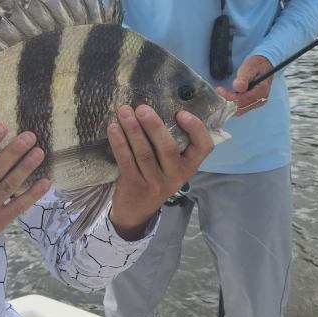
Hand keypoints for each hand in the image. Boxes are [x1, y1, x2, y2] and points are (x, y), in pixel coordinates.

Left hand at [107, 105, 214, 239]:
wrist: (136, 211)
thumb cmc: (156, 177)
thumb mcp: (171, 165)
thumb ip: (172, 142)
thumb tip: (161, 106)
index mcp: (189, 166)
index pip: (204, 147)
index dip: (196, 128)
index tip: (181, 113)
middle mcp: (175, 176)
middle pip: (168, 148)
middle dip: (154, 126)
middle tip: (142, 108)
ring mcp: (155, 182)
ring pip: (144, 153)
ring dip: (132, 130)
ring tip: (124, 112)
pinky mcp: (134, 185)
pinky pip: (126, 160)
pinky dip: (119, 143)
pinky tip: (113, 128)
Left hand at [217, 55, 273, 116]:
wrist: (264, 65)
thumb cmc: (257, 65)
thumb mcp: (250, 67)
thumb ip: (244, 77)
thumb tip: (238, 87)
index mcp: (261, 91)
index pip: (242, 100)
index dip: (229, 97)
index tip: (219, 89)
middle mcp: (260, 100)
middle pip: (240, 107)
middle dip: (227, 101)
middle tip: (219, 91)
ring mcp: (256, 103)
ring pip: (239, 110)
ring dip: (229, 103)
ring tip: (222, 93)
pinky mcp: (252, 103)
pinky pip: (240, 108)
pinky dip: (232, 104)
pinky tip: (227, 96)